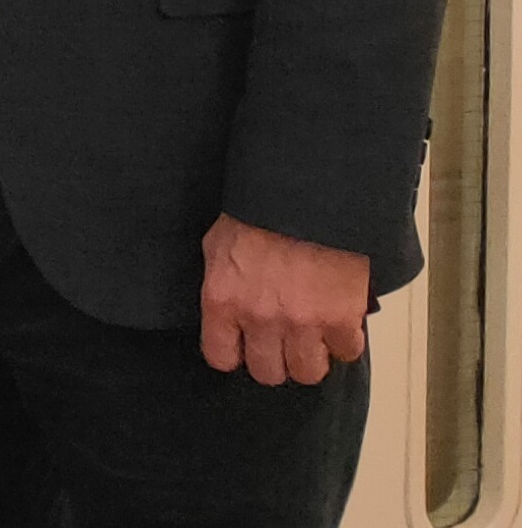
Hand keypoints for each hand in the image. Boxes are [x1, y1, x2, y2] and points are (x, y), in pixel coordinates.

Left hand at [203, 214, 370, 384]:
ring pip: (308, 372)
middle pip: (268, 372)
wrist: (307, 195)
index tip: (246, 346)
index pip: (221, 357)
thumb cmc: (260, 213)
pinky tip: (340, 322)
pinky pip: (347, 352)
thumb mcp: (219, 245)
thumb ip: (222, 285)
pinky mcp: (341, 319)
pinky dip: (346, 341)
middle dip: (276, 359)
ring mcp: (302, 323)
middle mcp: (259, 318)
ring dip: (312, 356)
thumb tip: (227, 310)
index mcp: (223, 300)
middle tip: (284, 342)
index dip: (236, 354)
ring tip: (314, 335)